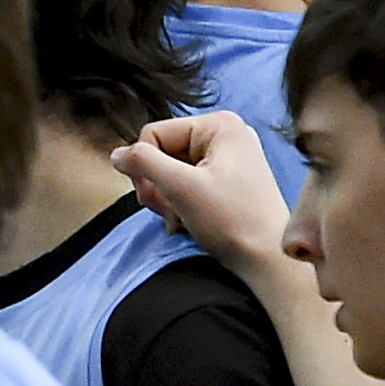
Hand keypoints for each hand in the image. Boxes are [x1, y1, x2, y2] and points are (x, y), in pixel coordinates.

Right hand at [114, 110, 296, 268]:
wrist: (268, 260)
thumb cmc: (233, 222)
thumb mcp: (181, 188)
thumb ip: (143, 164)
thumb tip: (116, 155)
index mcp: (220, 125)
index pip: (154, 134)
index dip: (144, 166)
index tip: (152, 198)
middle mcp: (226, 135)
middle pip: (162, 151)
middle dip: (156, 184)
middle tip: (166, 210)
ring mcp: (228, 158)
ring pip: (171, 170)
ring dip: (166, 197)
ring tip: (179, 217)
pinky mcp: (227, 180)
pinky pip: (187, 183)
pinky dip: (179, 203)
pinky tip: (186, 220)